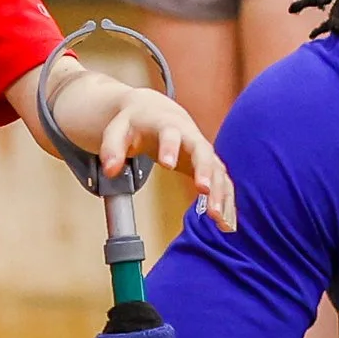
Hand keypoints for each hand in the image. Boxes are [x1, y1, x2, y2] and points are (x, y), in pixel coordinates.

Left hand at [48, 67, 237, 230]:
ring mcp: (203, 152)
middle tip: (204, 190)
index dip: (170, 147)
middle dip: (206, 170)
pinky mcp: (210, 167)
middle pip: (203, 152)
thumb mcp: (117, 131)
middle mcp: (191, 137)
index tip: (167, 164)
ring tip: (218, 219)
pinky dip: (227, 203)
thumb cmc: (136, 122)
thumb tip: (110, 171)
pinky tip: (227, 225)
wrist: (156, 112)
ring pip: (218, 171)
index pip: (170, 133)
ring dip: (220, 194)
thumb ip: (112, 149)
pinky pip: (223, 184)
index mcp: (167, 125)